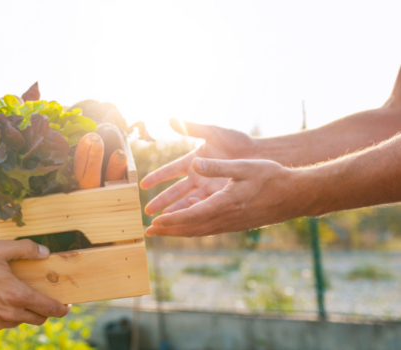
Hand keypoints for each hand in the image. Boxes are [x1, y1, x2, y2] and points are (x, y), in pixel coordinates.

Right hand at [0, 240, 70, 332]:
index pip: (49, 309)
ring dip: (22, 312)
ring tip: (15, 295)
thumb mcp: (0, 249)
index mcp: (17, 295)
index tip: (66, 305)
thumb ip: (26, 249)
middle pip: (38, 319)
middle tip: (42, 298)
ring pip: (19, 322)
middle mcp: (9, 314)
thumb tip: (45, 253)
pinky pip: (2, 323)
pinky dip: (5, 315)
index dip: (62, 309)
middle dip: (44, 310)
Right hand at [140, 119, 256, 214]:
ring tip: (162, 221)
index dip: (156, 177)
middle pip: (175, 191)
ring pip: (187, 202)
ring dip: (175, 211)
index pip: (170, 171)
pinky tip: (184, 224)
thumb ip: (193, 128)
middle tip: (147, 212)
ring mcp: (208, 187)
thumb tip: (171, 119)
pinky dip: (193, 214)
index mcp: (194, 160)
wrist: (262, 154)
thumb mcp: (214, 132)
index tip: (143, 185)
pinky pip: (203, 207)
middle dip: (161, 202)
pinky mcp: (219, 195)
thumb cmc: (237, 140)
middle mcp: (198, 175)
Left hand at [146, 158, 305, 236]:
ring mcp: (232, 224)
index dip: (171, 219)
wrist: (296, 195)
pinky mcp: (236, 224)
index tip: (155, 221)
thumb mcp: (244, 166)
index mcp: (225, 203)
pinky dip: (193, 230)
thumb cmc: (272, 177)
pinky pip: (209, 230)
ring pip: (199, 231)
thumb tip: (195, 162)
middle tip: (148, 233)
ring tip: (162, 233)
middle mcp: (226, 217)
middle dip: (168, 231)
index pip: (191, 215)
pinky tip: (186, 227)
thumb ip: (217, 166)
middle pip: (191, 228)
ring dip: (178, 232)